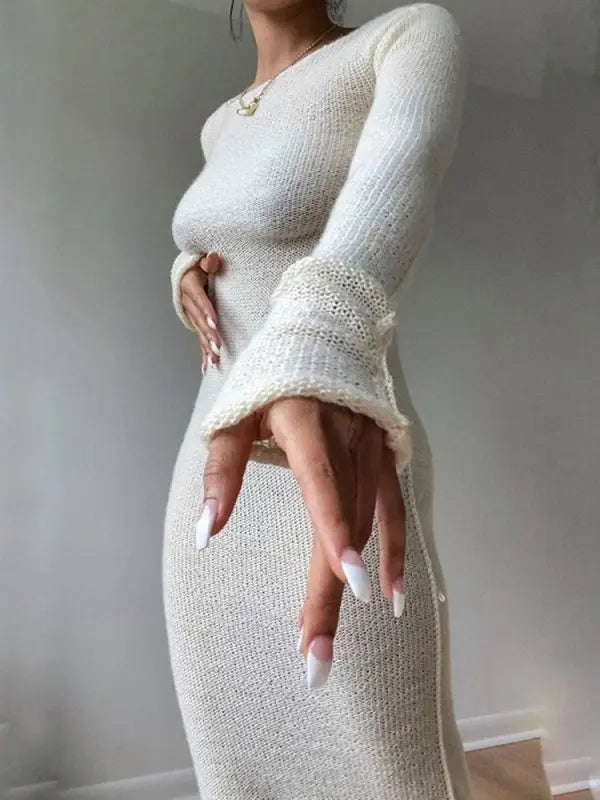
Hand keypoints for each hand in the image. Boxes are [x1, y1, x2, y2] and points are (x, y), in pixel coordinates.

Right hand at [179, 251, 222, 371]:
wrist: (187, 272)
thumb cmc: (200, 265)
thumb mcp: (202, 260)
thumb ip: (208, 261)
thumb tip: (213, 258)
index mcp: (189, 285)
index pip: (199, 299)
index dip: (206, 311)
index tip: (214, 323)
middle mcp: (188, 303)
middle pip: (199, 320)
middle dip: (208, 335)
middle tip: (218, 347)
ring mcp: (190, 314)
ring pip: (199, 332)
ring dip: (207, 347)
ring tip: (215, 360)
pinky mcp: (195, 323)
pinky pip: (199, 339)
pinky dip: (203, 353)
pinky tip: (207, 368)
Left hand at [197, 396, 406, 688]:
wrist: (326, 336)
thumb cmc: (270, 379)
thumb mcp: (235, 415)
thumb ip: (221, 473)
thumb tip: (207, 535)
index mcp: (306, 423)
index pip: (321, 483)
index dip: (335, 532)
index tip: (349, 585)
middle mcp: (347, 438)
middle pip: (344, 521)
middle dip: (330, 591)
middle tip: (315, 656)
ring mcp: (371, 449)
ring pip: (367, 525)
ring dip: (353, 585)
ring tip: (327, 641)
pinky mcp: (384, 458)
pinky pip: (394, 511)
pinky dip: (395, 554)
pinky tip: (393, 597)